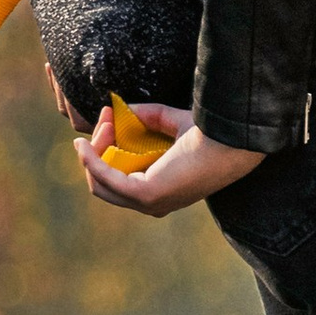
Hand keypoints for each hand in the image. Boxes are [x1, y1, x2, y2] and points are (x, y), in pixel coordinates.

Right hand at [76, 102, 264, 217]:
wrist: (231, 141)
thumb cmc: (212, 135)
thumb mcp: (173, 123)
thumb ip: (149, 117)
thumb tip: (123, 110)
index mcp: (162, 192)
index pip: (120, 179)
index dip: (108, 150)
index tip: (110, 118)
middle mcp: (154, 204)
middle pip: (106, 182)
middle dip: (99, 149)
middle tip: (105, 119)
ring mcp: (149, 203)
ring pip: (101, 182)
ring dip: (95, 151)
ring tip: (104, 124)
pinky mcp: (146, 195)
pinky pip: (105, 179)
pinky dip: (91, 160)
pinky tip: (83, 144)